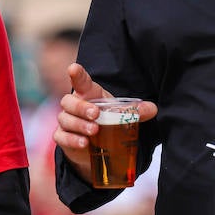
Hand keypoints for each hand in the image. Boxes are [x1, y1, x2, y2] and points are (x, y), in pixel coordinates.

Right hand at [51, 63, 156, 182]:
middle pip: (68, 101)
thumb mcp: (121, 115)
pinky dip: (72, 139)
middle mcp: (74, 105)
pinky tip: (84, 143)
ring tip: (93, 132)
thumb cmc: (105, 121)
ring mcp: (66, 121)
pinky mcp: (62, 137)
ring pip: (65, 119)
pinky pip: (62, 136)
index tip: (73, 68)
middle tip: (95, 114)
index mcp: (88, 94)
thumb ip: (136, 112)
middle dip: (80, 107)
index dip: (76, 74)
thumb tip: (153, 109)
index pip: (80, 81)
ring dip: (79, 125)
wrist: (94, 146)